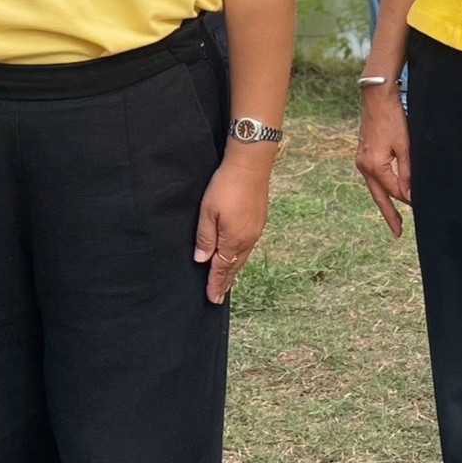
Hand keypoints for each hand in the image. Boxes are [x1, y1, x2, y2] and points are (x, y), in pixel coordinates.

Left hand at [195, 143, 275, 303]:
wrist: (251, 164)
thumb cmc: (226, 186)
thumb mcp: (208, 212)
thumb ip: (205, 238)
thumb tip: (202, 260)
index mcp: (233, 240)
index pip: (222, 268)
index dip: (215, 284)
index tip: (212, 298)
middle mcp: (248, 239)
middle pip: (234, 266)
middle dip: (226, 282)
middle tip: (219, 296)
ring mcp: (256, 230)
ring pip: (243, 257)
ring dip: (234, 270)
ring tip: (227, 281)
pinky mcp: (260, 220)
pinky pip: (249, 246)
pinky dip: (241, 256)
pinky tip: (237, 255)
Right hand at [355, 80, 410, 236]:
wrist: (376, 97)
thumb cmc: (392, 118)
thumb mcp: (405, 146)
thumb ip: (408, 171)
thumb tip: (410, 194)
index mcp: (374, 165)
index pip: (394, 190)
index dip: (408, 199)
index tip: (421, 207)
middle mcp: (364, 165)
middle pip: (379, 196)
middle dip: (389, 214)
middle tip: (398, 232)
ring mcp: (362, 160)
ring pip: (375, 188)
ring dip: (385, 201)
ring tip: (394, 218)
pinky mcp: (364, 154)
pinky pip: (373, 177)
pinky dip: (381, 188)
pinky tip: (388, 192)